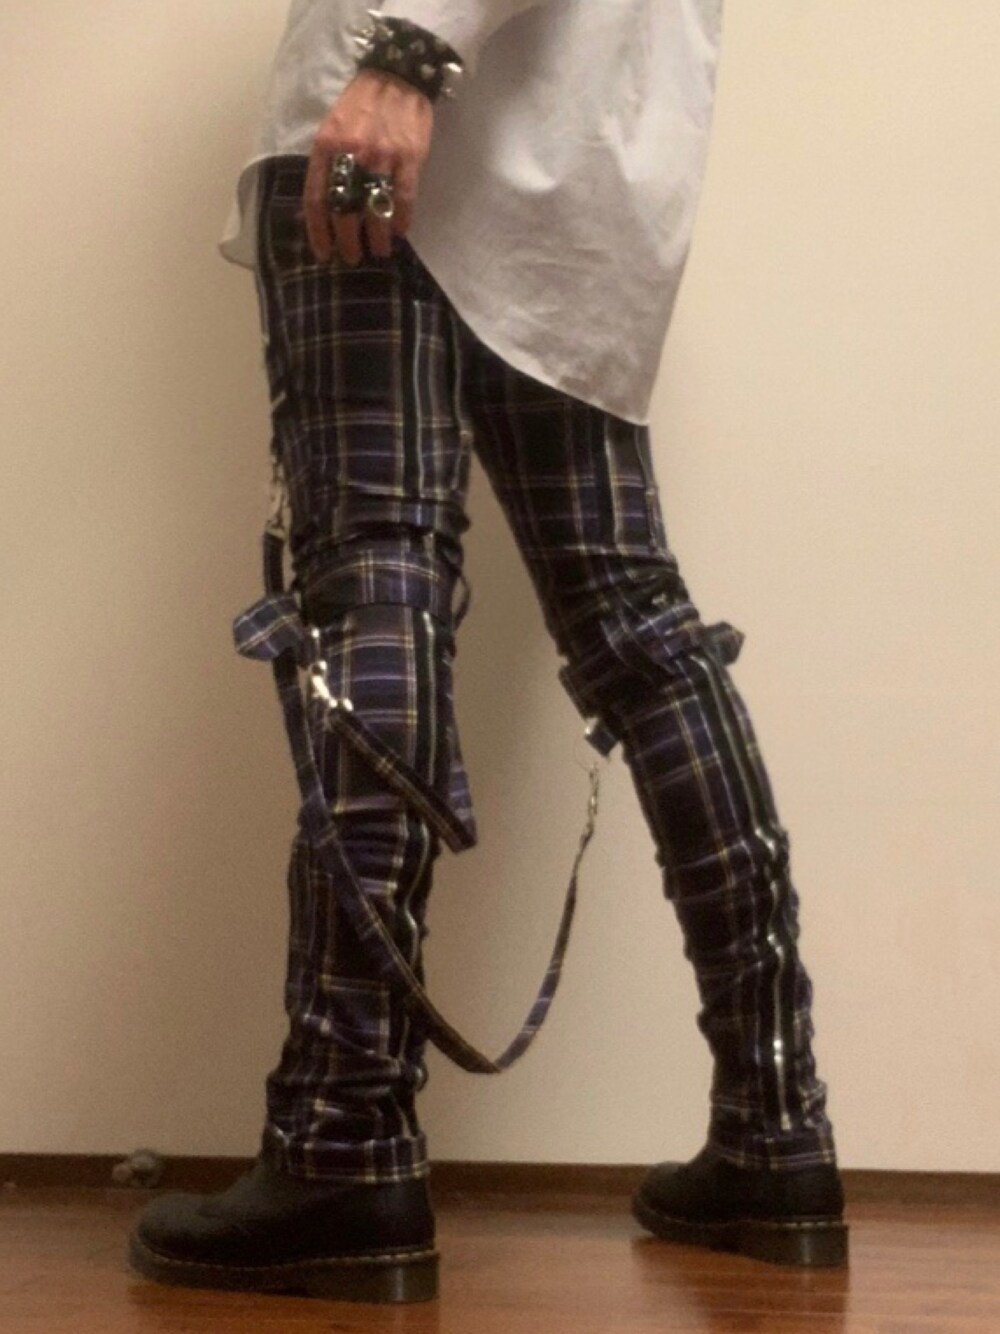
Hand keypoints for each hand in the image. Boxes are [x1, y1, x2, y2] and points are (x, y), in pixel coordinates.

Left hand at [304, 68, 434, 266]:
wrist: (396, 74)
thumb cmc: (361, 105)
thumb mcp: (332, 129)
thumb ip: (327, 163)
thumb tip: (325, 206)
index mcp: (326, 147)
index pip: (317, 199)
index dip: (319, 232)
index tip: (324, 253)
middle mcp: (351, 154)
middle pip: (345, 211)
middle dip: (348, 242)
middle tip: (353, 257)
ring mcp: (381, 157)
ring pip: (375, 210)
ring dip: (377, 238)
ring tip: (380, 251)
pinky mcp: (408, 157)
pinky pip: (404, 198)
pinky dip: (402, 220)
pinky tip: (401, 231)